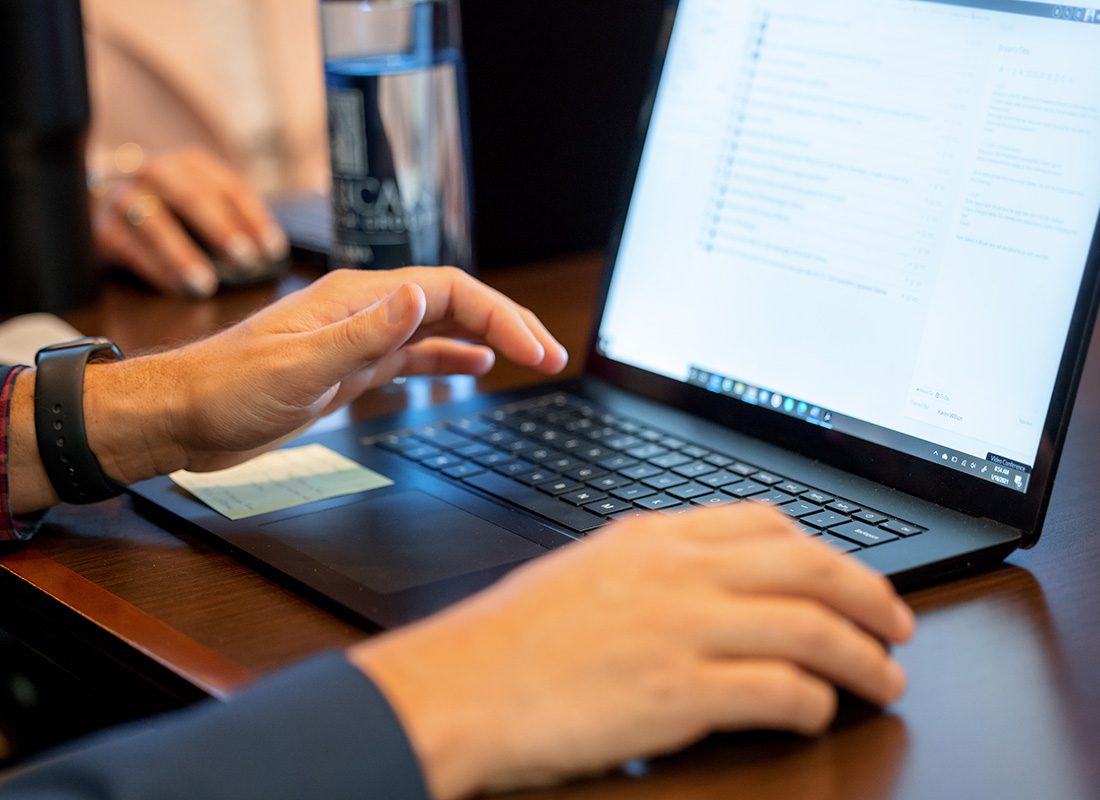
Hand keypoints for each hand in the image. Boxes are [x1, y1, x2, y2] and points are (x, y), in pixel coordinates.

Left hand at [82, 266, 566, 482]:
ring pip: (442, 329)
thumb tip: (422, 298)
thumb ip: (364, 333)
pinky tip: (477, 370)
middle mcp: (365, 312)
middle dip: (508, 324)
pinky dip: (452, 361)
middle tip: (552, 356)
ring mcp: (361, 339)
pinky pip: (417, 357)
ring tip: (532, 358)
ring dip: (489, 340)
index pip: (450, 292)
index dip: (500, 316)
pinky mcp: (353, 369)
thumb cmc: (227, 389)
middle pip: (455, 304)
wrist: (183, 417)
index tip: (536, 350)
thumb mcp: (299, 364)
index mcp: (358, 299)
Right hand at [91, 147, 288, 297]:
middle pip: (191, 196)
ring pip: (154, 222)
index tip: (274, 250)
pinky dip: (158, 270)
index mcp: (191, 164)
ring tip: (207, 284)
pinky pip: (130, 249)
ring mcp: (123, 197)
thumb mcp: (204, 204)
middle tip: (246, 260)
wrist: (102, 207)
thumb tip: (269, 255)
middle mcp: (154, 172)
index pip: (230, 187)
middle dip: (220, 230)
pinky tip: (179, 288)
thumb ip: (233, 220)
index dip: (254, 219)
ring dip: (183, 256)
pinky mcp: (103, 229)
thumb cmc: (174, 214)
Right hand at [350, 504, 914, 799]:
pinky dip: (815, 702)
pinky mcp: (681, 691)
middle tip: (898, 623)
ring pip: (813, 628)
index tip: (845, 573)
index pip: (767, 522)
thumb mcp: (588, 571)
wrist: (459, 685)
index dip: (824, 549)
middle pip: (809, 566)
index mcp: (655, 536)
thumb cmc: (510, 636)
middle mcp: (679, 571)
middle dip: (871, 595)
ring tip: (885, 677)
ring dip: (864, 656)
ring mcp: (683, 628)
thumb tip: (711, 580)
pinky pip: (781, 691)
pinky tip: (818, 711)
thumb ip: (654, 565)